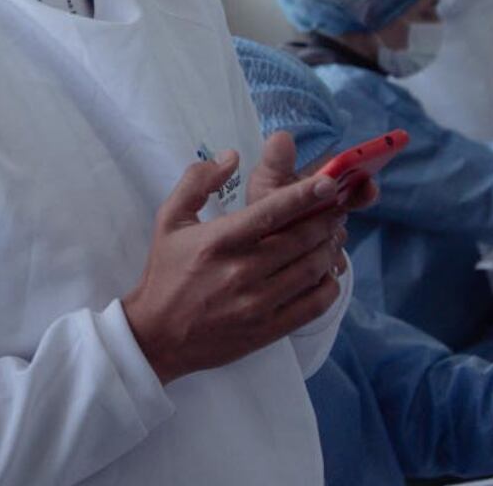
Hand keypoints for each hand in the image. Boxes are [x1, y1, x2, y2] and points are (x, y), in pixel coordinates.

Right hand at [122, 133, 347, 384]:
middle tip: (335, 208)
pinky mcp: (268, 330)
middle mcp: (241, 271)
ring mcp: (257, 304)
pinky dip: (328, 285)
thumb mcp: (169, 219)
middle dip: (325, 220)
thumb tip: (231, 156)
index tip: (327, 184)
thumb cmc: (165, 272)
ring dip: (329, 249)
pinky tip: (326, 273)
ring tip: (333, 236)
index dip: (304, 195)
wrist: (157, 335)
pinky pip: (313, 305)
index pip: (271, 212)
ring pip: (311, 270)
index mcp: (219, 241)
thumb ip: (197, 181)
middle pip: (300, 239)